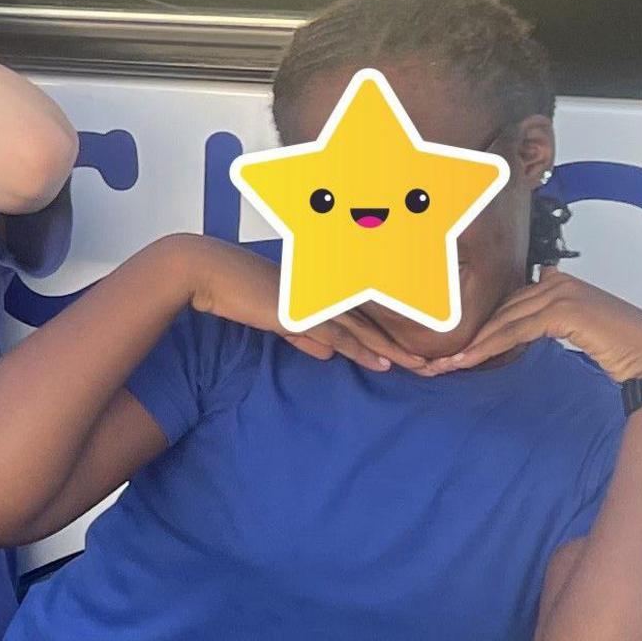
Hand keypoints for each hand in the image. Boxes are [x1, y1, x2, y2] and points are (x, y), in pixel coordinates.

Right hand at [168, 234, 408, 372]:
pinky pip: (341, 336)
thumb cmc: (238, 290)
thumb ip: (304, 335)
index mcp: (320, 292)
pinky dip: (365, 351)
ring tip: (419, 365)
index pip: (361, 315)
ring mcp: (315, 302)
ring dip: (393, 350)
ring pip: (365, 330)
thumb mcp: (278, 316)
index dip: (386, 333)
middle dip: (402, 342)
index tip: (408, 348)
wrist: (212, 275)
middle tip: (429, 358)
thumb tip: (328, 354)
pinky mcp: (303, 313)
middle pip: (373, 321)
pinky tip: (384, 363)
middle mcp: (324, 294)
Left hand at [423, 270, 641, 383]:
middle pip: (498, 310)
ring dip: (471, 345)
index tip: (451, 349)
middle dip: (467, 336)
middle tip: (436, 359)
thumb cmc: (620, 348)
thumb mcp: (575, 333)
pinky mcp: (565, 310)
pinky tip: (467, 360)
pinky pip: (516, 330)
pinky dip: (489, 346)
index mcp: (556, 283)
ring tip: (443, 365)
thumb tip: (512, 336)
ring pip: (502, 321)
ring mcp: (560, 293)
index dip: (478, 327)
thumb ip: (545, 326)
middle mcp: (555, 282)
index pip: (506, 305)